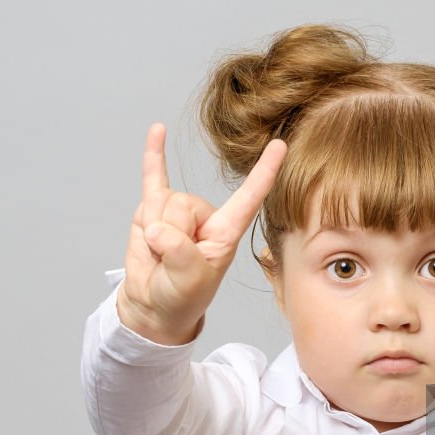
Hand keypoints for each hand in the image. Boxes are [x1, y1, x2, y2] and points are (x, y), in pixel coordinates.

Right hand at [117, 122, 286, 344]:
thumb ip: (178, 252)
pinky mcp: (153, 207)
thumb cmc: (181, 296)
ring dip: (153, 231)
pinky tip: (158, 131)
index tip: (281, 145)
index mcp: (226, 232)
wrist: (153, 304)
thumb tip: (157, 227)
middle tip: (171, 261)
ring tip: (159, 254)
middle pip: (184, 204)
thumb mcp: (188, 281)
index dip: (265, 172)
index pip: (249, 197)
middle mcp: (205, 216)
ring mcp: (178, 209)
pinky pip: (153, 176)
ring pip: (161, 202)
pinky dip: (153, 155)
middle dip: (171, 234)